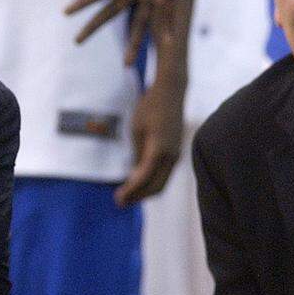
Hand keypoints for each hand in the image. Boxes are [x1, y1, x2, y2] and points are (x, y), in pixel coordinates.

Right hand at [65, 0, 211, 56]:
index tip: (66, 12)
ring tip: (126, 65)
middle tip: (76, 42)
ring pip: (138, 24)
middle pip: (110, 11)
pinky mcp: (168, 1)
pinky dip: (168, 30)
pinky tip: (168, 44)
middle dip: (93, 27)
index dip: (85, 0)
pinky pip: (166, 19)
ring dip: (134, 45)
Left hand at [116, 71, 182, 207]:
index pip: (143, 179)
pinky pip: (165, 174)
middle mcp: (171, 156)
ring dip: (145, 192)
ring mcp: (176, 155)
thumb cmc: (149, 107)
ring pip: (162, 183)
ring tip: (128, 196)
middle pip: (156, 187)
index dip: (130, 192)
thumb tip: (133, 174)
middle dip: (138, 197)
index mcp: (159, 150)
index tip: (117, 199)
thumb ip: (136, 154)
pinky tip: (139, 183)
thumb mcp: (136, 130)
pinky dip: (152, 182)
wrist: (171, 92)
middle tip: (120, 202)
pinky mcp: (176, 152)